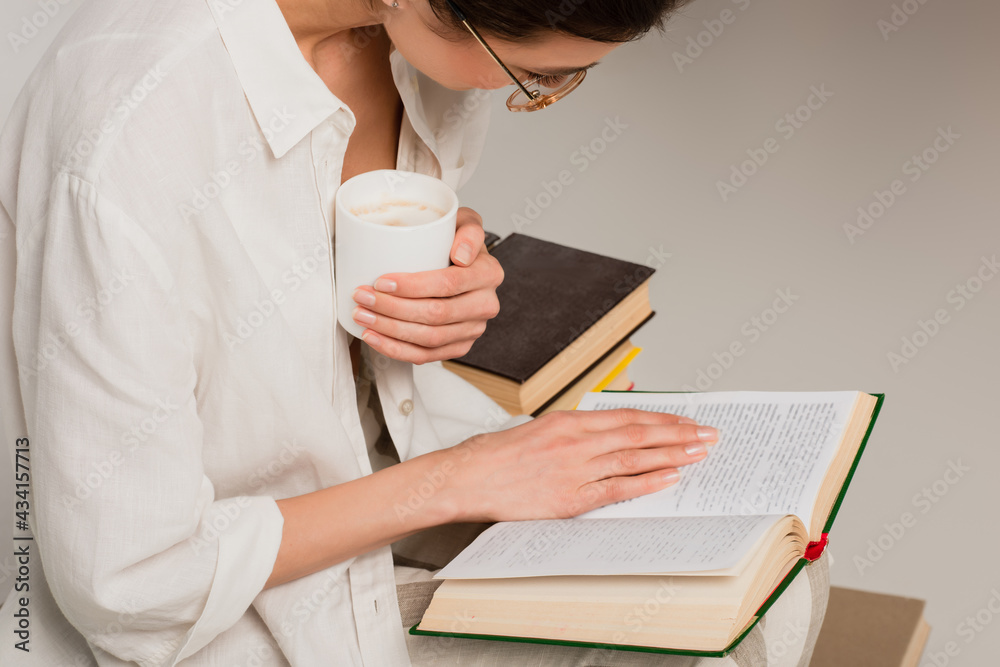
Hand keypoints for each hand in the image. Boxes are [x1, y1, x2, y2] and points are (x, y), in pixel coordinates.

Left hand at [351, 207, 502, 363]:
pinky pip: (427, 356)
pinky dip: (396, 350)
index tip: (381, 281)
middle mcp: (486, 305)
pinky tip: (374, 337)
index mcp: (489, 273)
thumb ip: (468, 229)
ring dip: (389, 330)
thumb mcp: (464, 222)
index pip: (449, 284)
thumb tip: (460, 256)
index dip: (413, 286)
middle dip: (392, 309)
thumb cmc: (453, 241)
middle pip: (436, 314)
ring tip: (362, 316)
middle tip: (362, 297)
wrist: (460, 263)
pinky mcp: (459, 347)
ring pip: (429, 338)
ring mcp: (473, 330)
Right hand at [431, 408, 718, 522]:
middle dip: (678, 433)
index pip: (627, 416)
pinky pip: (616, 488)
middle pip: (638, 433)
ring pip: (634, 458)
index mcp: (569, 420)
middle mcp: (575, 440)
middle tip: (708, 434)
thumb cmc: (498, 455)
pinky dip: (646, 482)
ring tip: (699, 453)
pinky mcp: (568, 498)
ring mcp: (574, 469)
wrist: (467, 478)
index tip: (687, 420)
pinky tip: (669, 478)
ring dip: (672, 455)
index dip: (662, 417)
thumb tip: (614, 414)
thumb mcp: (541, 426)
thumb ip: (579, 424)